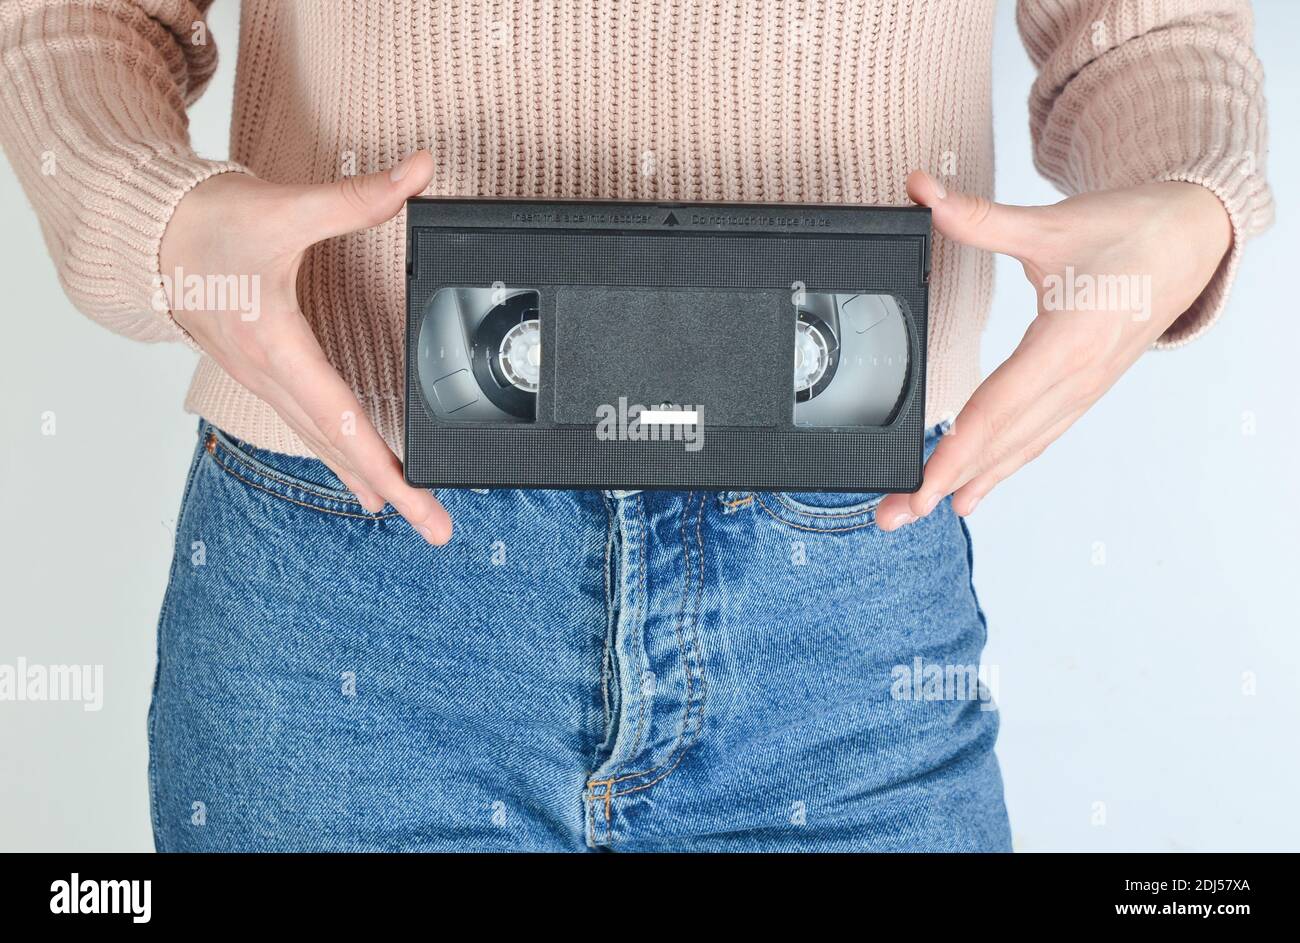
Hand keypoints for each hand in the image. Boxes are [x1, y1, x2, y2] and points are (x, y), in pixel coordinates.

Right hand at [159, 152, 451, 544]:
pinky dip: (337, 456)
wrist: (148, 233)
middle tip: (437, 528)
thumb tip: (420, 172)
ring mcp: (261, 381)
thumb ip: (359, 198)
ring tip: (406, 513)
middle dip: (390, 490)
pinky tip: (359, 477)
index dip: (382, 463)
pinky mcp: (262, 375)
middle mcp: (268, 375)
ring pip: (320, 443)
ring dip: (364, 479)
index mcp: (276, 345)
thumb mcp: (286, 208)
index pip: (340, 418)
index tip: (416, 499)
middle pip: (337, 447)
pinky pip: (305, 427)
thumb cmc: (209, 225)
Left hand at [877, 170, 1231, 531]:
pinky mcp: (1083, 391)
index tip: (918, 486)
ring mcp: (1082, 392)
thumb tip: (921, 190)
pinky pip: (1037, 439)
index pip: (995, 411)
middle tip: (892, 516)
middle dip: (941, 483)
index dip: (951, 454)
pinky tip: (973, 491)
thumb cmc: (1130, 232)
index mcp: (1066, 345)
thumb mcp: (1050, 225)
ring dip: (968, 484)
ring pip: (1018, 450)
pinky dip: (1002, 467)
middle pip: (997, 444)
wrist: (1195, 239)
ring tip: (922, 512)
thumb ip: (978, 217)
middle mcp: (1075, 381)